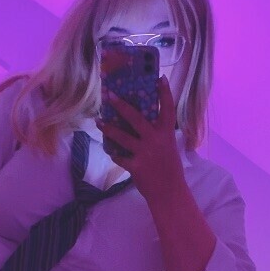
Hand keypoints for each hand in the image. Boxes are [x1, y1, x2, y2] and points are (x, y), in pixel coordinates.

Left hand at [97, 75, 185, 203]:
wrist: (169, 192)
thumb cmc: (170, 169)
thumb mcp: (169, 147)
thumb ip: (159, 135)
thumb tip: (144, 124)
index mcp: (166, 133)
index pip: (167, 108)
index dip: (164, 93)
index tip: (159, 78)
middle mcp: (156, 140)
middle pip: (136, 118)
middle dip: (121, 106)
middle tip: (110, 95)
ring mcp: (145, 153)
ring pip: (122, 136)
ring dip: (108, 128)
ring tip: (99, 121)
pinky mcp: (136, 166)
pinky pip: (120, 157)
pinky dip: (114, 154)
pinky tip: (109, 150)